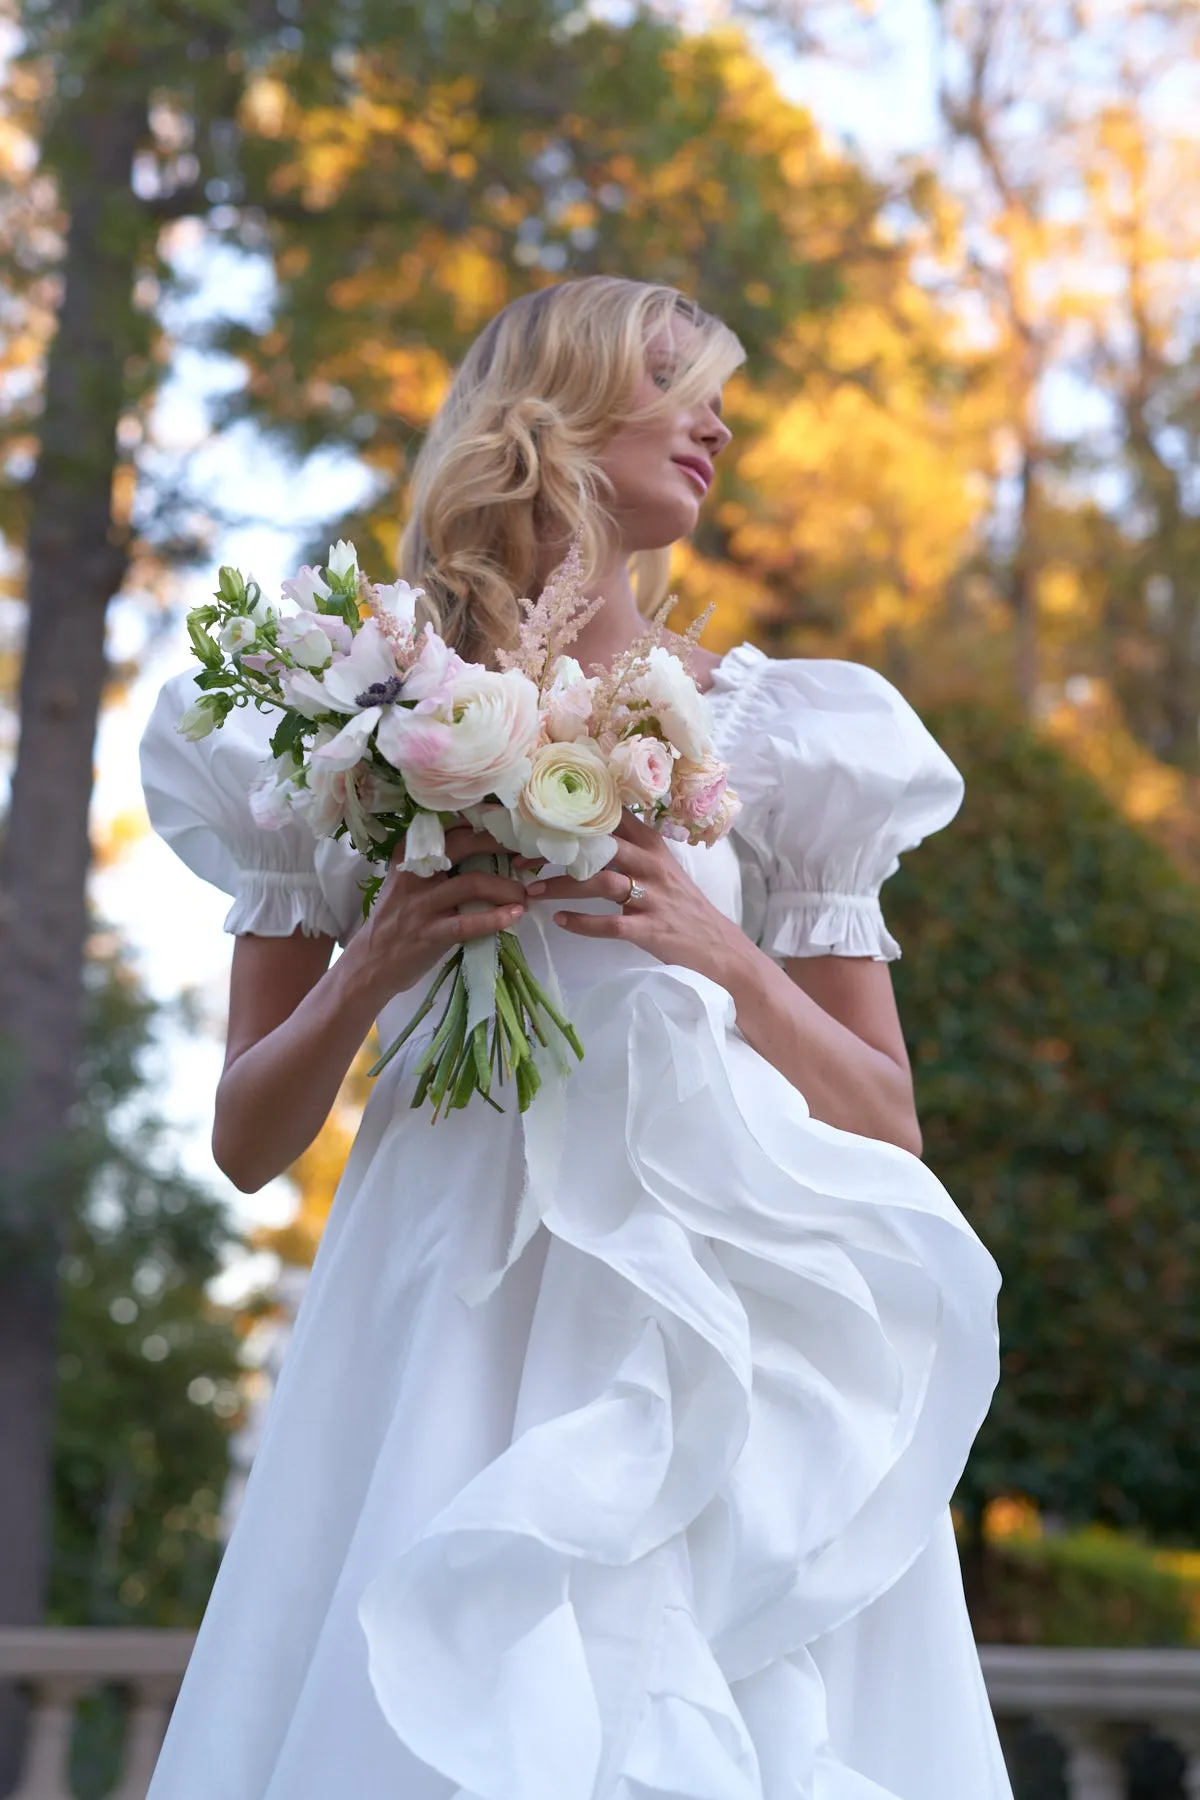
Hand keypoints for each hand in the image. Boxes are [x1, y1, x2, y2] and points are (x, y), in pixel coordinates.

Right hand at [354, 826, 526, 1003]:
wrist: (370, 963)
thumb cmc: (396, 920)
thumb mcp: (407, 882)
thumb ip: (435, 864)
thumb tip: (483, 847)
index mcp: (408, 855)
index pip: (449, 828)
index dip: (482, 823)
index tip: (506, 823)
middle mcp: (414, 873)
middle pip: (463, 845)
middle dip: (498, 845)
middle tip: (523, 852)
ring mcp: (421, 904)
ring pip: (472, 883)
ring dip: (506, 887)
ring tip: (524, 894)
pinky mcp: (430, 933)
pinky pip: (468, 923)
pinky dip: (495, 918)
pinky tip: (514, 916)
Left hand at [525, 810, 743, 984]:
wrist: (717, 946)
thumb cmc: (681, 906)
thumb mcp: (661, 867)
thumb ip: (629, 849)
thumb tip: (586, 832)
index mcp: (651, 846)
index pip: (612, 817)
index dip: (575, 815)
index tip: (538, 815)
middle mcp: (651, 865)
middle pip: (601, 846)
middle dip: (559, 850)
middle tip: (522, 856)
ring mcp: (652, 897)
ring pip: (601, 882)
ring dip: (562, 886)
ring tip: (532, 890)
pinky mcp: (650, 928)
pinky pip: (611, 923)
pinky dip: (583, 922)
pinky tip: (561, 921)